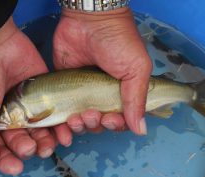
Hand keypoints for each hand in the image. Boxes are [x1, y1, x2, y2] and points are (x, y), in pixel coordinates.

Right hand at [0, 17, 71, 175]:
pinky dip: (61, 125)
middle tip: (31, 148)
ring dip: (47, 142)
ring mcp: (31, 106)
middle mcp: (13, 117)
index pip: (3, 149)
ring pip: (42, 131)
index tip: (16, 167)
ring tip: (49, 145)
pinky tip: (64, 133)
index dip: (9, 160)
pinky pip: (55, 114)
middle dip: (29, 149)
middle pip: (25, 142)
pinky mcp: (46, 95)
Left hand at [53, 7, 151, 134]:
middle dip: (96, 125)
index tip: (110, 119)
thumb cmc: (118, 41)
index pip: (119, 119)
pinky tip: (65, 123)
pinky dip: (63, 122)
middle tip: (92, 114)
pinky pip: (63, 110)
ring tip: (78, 117)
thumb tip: (141, 130)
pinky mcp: (64, 86)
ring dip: (80, 125)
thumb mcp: (136, 69)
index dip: (115, 125)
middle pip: (99, 123)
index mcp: (122, 93)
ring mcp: (82, 91)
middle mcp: (102, 95)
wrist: (89, 18)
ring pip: (80, 120)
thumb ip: (137, 99)